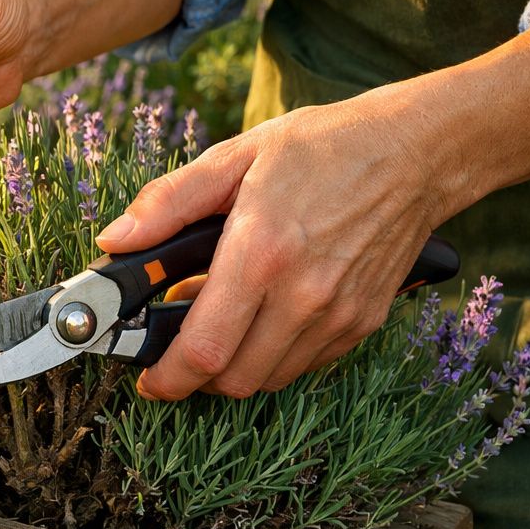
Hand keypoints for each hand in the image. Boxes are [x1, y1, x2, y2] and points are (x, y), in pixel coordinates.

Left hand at [95, 91, 453, 399]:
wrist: (413, 152)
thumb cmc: (321, 148)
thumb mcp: (233, 156)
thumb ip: (167, 202)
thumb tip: (115, 241)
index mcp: (261, 253)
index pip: (204, 349)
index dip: (167, 377)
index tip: (149, 379)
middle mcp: (303, 295)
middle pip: (234, 379)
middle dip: (196, 376)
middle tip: (179, 348)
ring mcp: (339, 314)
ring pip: (269, 379)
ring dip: (236, 366)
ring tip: (224, 323)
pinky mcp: (364, 322)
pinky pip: (306, 364)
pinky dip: (275, 356)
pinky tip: (266, 316)